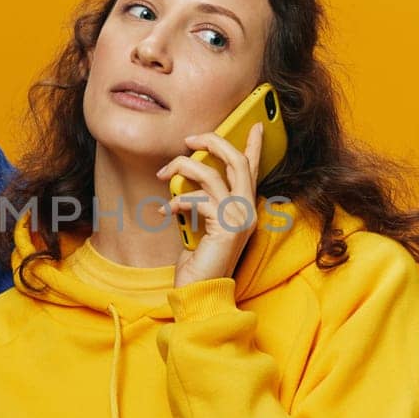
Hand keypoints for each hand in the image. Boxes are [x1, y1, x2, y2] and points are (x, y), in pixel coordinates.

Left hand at [156, 121, 265, 287]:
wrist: (201, 292)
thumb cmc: (199, 260)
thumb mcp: (202, 223)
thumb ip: (203, 200)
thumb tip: (187, 174)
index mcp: (245, 208)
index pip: (252, 169)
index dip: (253, 145)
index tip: (252, 125)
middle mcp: (248, 211)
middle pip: (236, 161)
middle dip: (212, 142)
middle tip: (190, 138)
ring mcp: (239, 219)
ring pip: (211, 175)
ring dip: (183, 168)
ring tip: (165, 173)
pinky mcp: (226, 228)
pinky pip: (197, 200)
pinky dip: (177, 201)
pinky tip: (165, 211)